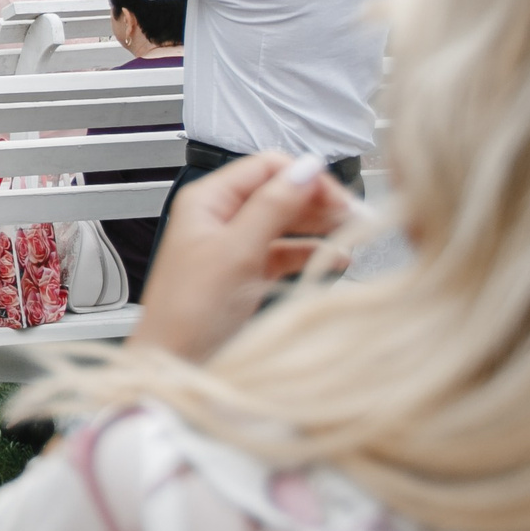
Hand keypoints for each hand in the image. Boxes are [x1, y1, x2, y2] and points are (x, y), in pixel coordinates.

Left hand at [131, 153, 349, 363]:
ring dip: (318, 226)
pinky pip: (283, 252)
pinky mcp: (244, 273)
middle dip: (317, 202)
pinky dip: (308, 253)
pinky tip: (335, 259)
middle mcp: (219, 217)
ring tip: (351, 235)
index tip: (338, 196)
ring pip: (283, 222)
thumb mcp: (237, 252)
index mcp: (207, 200)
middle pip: (278, 192)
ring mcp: (232, 245)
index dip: (305, 178)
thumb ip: (272, 208)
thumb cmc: (190, 310)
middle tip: (355, 217)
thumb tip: (305, 169)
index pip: (266, 167)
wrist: (174, 363)